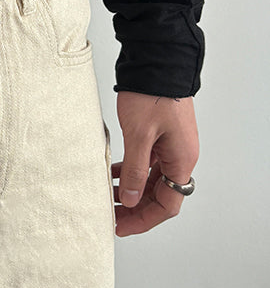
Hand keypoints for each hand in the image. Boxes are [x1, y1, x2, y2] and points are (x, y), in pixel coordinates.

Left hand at [111, 91, 198, 236]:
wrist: (157, 60)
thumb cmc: (151, 93)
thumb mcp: (139, 136)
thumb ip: (136, 171)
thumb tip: (132, 200)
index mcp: (181, 160)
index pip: (167, 204)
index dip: (143, 220)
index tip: (121, 227)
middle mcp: (181, 156)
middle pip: (160, 195)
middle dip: (136, 209)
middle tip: (110, 216)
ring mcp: (172, 146)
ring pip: (152, 180)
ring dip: (132, 191)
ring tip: (106, 197)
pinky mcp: (161, 136)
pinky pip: (148, 163)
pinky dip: (131, 172)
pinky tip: (111, 173)